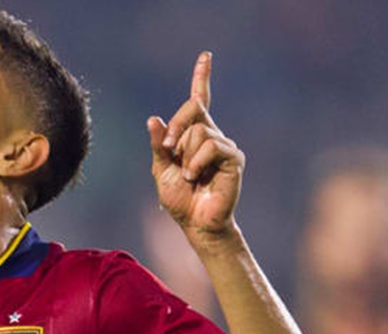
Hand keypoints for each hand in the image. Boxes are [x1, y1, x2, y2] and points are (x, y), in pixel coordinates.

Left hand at [147, 52, 244, 241]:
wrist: (195, 223)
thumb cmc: (179, 198)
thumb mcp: (161, 169)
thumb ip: (158, 144)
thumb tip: (153, 118)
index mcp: (194, 134)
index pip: (199, 100)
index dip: (202, 77)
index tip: (205, 56)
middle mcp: (212, 135)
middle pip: (193, 108)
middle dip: (175, 127)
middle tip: (168, 149)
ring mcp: (225, 145)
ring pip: (199, 131)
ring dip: (185, 156)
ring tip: (189, 176)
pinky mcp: (234, 158)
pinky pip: (211, 146)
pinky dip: (196, 162)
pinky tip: (196, 177)